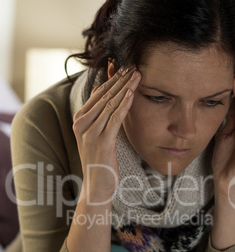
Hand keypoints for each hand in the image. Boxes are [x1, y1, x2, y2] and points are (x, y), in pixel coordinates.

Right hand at [73, 67, 140, 202]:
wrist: (96, 186)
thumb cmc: (99, 160)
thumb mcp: (95, 135)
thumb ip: (97, 114)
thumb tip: (98, 90)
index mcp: (80, 120)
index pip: (97, 93)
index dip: (113, 79)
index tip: (126, 67)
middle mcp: (82, 124)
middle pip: (103, 95)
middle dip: (120, 79)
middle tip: (134, 65)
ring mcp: (90, 133)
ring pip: (109, 104)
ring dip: (125, 87)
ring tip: (137, 74)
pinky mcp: (102, 142)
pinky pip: (114, 119)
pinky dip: (124, 104)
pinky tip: (132, 93)